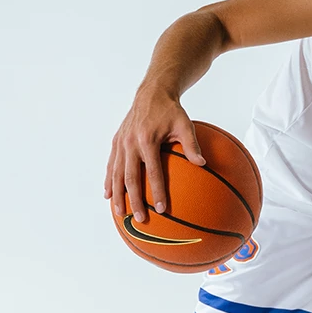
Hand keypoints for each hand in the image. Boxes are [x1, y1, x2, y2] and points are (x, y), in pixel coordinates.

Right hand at [104, 87, 204, 221]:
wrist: (151, 93)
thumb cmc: (171, 111)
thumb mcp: (185, 124)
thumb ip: (192, 145)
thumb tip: (203, 163)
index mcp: (147, 140)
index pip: (152, 171)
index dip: (156, 191)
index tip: (161, 209)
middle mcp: (130, 143)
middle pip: (130, 177)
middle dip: (134, 200)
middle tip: (140, 219)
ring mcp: (121, 143)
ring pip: (116, 174)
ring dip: (118, 195)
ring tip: (120, 213)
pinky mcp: (116, 142)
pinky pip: (111, 165)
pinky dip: (109, 180)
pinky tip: (109, 195)